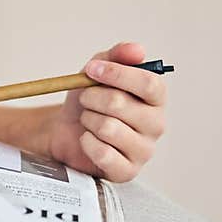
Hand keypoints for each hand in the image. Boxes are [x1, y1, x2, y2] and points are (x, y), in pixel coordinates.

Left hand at [46, 41, 166, 181]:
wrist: (66, 130)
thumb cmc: (88, 100)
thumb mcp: (98, 71)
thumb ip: (117, 56)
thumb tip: (137, 50)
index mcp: (155, 98)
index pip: (149, 84)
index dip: (118, 74)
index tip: (92, 69)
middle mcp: (156, 124)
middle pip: (122, 105)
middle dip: (92, 98)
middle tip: (85, 99)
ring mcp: (144, 150)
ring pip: (109, 128)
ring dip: (88, 120)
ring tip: (88, 120)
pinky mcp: (127, 171)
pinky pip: (104, 154)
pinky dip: (87, 142)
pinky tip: (88, 139)